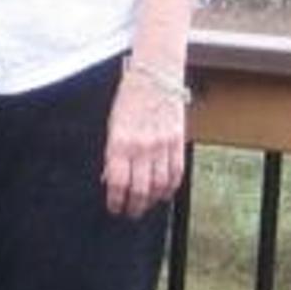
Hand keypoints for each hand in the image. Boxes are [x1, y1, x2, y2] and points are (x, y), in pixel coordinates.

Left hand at [103, 76, 186, 216]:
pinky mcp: (178, 141)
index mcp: (120, 142)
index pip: (118, 183)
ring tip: (146, 204)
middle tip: (131, 212)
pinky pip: (176, 173)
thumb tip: (112, 179)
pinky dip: (170, 187)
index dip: (116, 201)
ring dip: (152, 200)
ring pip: (159, 185)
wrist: (155, 77)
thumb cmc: (130, 99)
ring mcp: (162, 145)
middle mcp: (142, 147)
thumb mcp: (113, 126)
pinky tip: (164, 192)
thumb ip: (114, 153)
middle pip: (140, 189)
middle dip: (134, 206)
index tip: (115, 208)